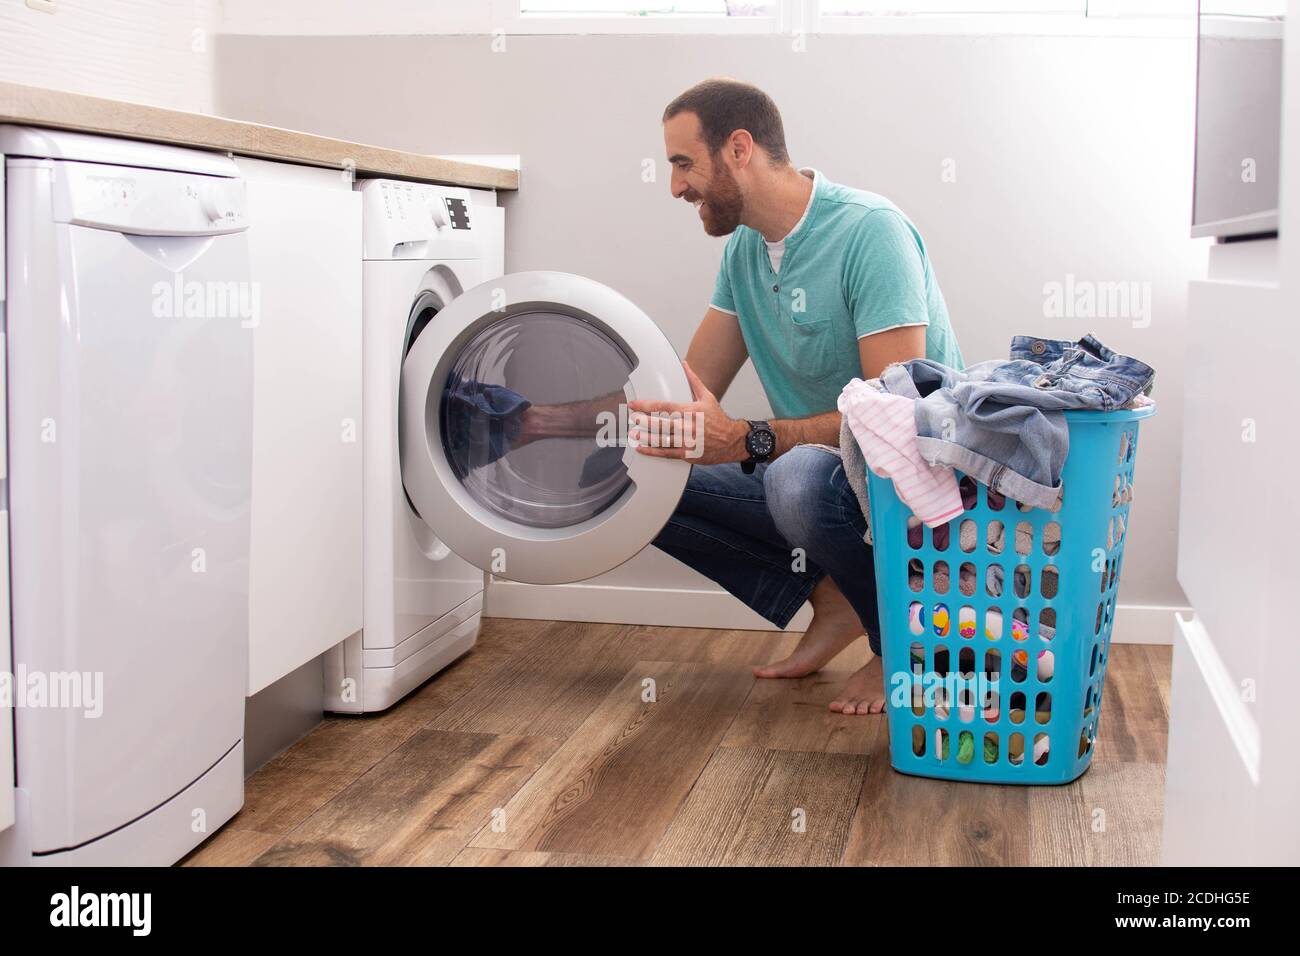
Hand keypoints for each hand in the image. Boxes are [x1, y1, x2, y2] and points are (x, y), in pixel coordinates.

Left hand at [627, 362, 748, 464]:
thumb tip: (684, 365)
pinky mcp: (687, 454)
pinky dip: (653, 451)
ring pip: (661, 439)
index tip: (634, 405)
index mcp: (689, 411)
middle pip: (660, 424)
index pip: (663, 407)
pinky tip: (642, 449)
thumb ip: (693, 381)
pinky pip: (667, 453)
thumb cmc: (718, 419)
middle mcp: (687, 426)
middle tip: (632, 419)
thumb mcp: (708, 397)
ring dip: (645, 437)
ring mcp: (687, 442)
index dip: (646, 406)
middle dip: (643, 422)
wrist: (731, 440)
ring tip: (634, 434)